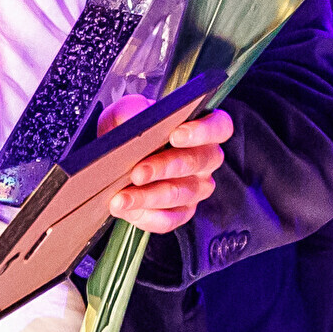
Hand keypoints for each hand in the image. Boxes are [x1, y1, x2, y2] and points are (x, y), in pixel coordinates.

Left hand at [94, 98, 231, 234]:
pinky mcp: (181, 213)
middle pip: (196, 163)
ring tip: (120, 198)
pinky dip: (146, 216)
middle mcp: (206, 160)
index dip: (202, 131)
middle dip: (164, 168)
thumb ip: (130, 112)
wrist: (113, 159)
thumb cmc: (128, 130)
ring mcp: (197, 189)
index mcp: (202, 130)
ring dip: (148, 197)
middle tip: (136, 172)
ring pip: (180, 194)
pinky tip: (127, 210)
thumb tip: (132, 122)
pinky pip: (169, 219)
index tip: (175, 135)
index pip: (219, 127)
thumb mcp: (125, 113)